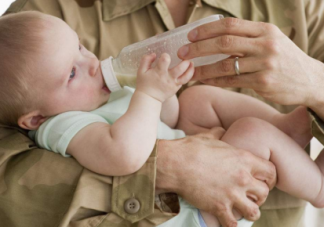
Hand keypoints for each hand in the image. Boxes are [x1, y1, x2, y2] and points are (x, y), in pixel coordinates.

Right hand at [137, 53, 193, 101]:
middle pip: (180, 68)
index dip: (165, 55)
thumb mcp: (141, 70)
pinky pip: (185, 81)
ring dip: (190, 68)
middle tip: (185, 57)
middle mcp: (168, 78)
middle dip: (185, 61)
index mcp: (159, 72)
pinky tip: (189, 69)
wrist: (149, 98)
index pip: (165, 60)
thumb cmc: (144, 83)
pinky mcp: (176, 88)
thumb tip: (154, 54)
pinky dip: (189, 75)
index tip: (164, 56)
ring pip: (186, 76)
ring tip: (191, 62)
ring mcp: (173, 84)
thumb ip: (146, 60)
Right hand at [156, 128, 275, 226]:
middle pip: (264, 193)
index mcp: (243, 159)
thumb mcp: (208, 137)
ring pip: (254, 212)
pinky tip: (226, 219)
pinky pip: (233, 224)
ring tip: (243, 210)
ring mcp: (232, 194)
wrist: (175, 164)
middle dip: (259, 196)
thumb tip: (221, 130)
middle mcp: (242, 178)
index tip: (264, 181)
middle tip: (250, 195)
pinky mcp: (219, 207)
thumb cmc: (191, 148)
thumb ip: (219, 133)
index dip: (270, 178)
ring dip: (249, 212)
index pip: (271, 171)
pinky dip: (231, 223)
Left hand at [177, 17, 323, 107]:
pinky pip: (233, 81)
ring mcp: (265, 64)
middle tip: (183, 53)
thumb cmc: (285, 58)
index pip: (230, 25)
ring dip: (203, 69)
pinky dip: (215, 81)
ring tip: (189, 71)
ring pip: (226, 65)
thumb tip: (216, 38)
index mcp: (265, 30)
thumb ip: (248, 37)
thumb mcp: (271, 40)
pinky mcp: (263, 83)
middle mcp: (265, 45)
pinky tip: (204, 81)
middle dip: (199, 48)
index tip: (190, 36)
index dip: (206, 30)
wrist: (309, 79)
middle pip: (224, 42)